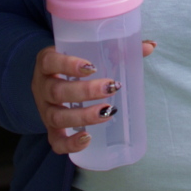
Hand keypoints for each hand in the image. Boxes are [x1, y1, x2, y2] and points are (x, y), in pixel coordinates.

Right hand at [31, 41, 155, 155]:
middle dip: (85, 91)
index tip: (91, 66)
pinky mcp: (49, 129)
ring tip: (108, 112)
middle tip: (111, 87)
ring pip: (57, 117)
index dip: (68, 64)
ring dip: (83, 116)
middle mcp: (41, 86)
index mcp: (46, 62)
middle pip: (57, 91)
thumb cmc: (72, 62)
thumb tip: (150, 46)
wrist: (49, 78)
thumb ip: (117, 48)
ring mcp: (43, 109)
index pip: (50, 61)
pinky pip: (55, 141)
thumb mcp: (86, 50)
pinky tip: (87, 139)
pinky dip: (70, 143)